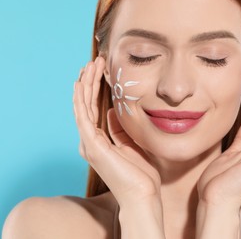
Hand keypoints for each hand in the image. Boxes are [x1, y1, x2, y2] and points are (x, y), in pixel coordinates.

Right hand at [73, 57, 160, 205]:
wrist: (142, 195)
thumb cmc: (140, 173)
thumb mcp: (131, 143)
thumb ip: (119, 129)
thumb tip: (112, 111)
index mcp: (99, 141)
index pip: (94, 109)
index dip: (95, 89)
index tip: (101, 70)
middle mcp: (90, 141)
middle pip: (86, 105)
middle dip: (90, 81)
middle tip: (95, 61)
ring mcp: (89, 144)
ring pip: (83, 107)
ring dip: (86, 84)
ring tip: (90, 65)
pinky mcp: (92, 146)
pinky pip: (84, 117)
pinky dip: (81, 99)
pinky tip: (82, 83)